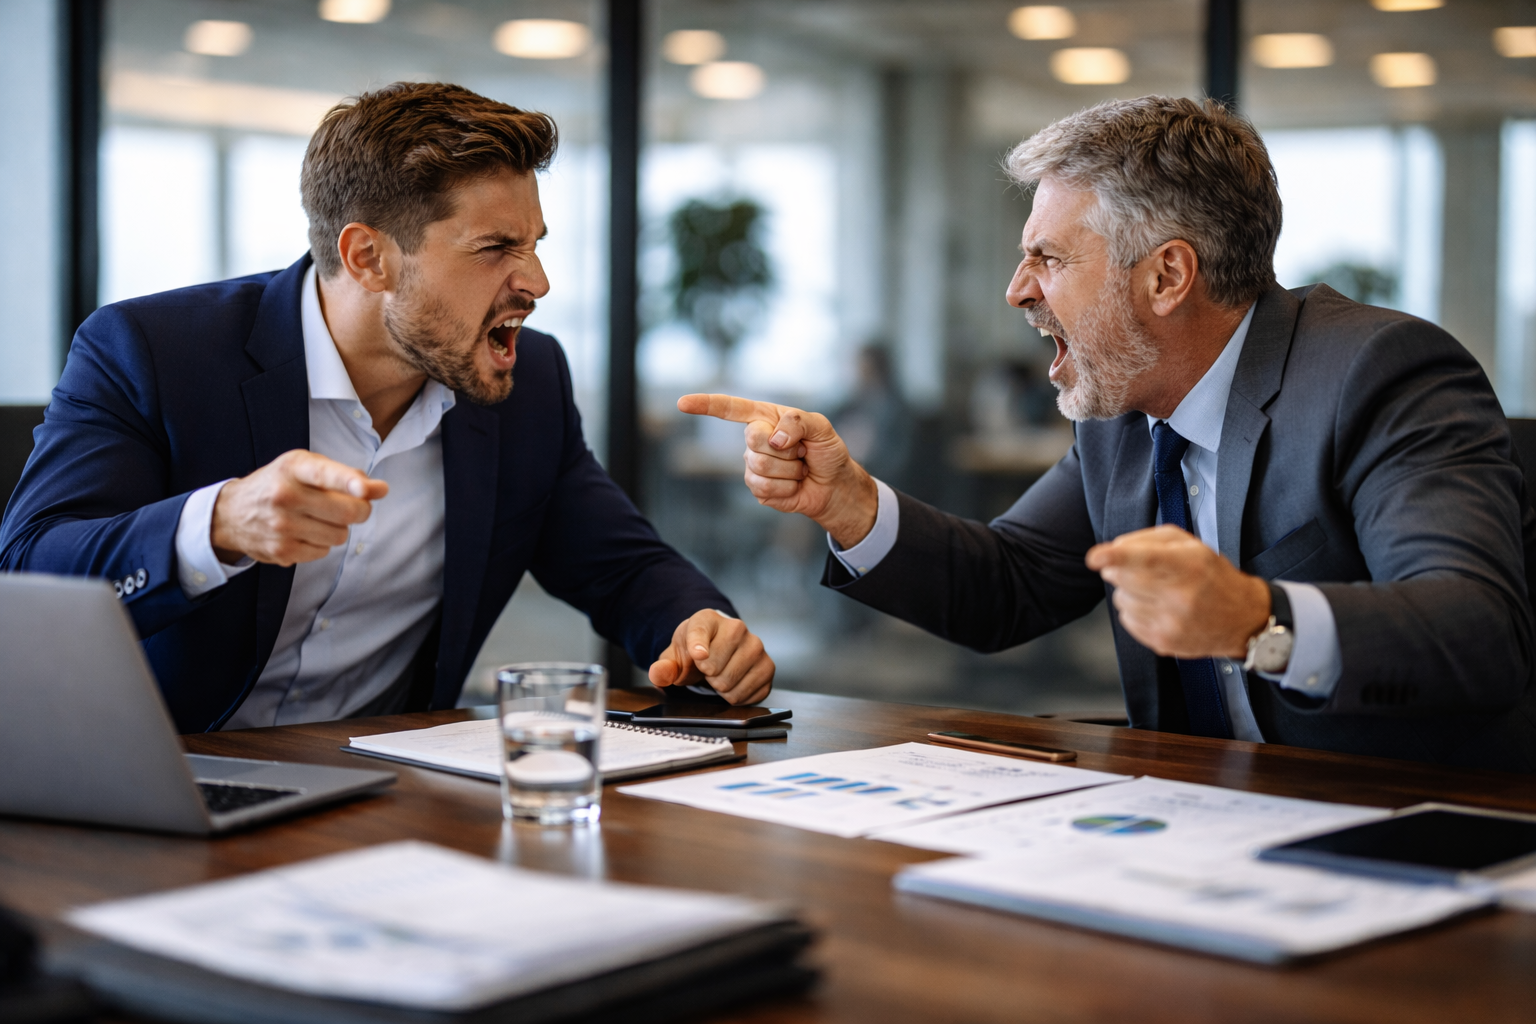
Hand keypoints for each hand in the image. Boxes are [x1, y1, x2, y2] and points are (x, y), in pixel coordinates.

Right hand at [211, 450, 388, 565]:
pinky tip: (304, 532)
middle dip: (360, 511)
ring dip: (337, 529)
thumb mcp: (307, 467)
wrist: (232, 513)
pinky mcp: (281, 551)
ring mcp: (281, 526)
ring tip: (317, 518)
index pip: (325, 474)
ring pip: (339, 536)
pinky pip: (323, 552)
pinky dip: (321, 544)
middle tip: (352, 507)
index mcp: (293, 468)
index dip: (349, 482)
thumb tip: (381, 490)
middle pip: (346, 513)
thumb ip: (346, 475)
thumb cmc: (280, 484)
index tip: (365, 490)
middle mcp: (284, 495)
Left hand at [647, 609, 774, 704]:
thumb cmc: (696, 651)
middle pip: (714, 668)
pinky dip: (736, 695)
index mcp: (708, 619)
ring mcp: (756, 647)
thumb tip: (658, 674)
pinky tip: (734, 682)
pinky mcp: (768, 668)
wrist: (718, 649)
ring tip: (720, 674)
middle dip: (705, 677)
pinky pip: (746, 695)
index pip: (700, 632)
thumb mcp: (675, 656)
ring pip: (730, 683)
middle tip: (707, 670)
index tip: (698, 656)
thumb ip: (664, 667)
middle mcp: (737, 628)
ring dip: (720, 687)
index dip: (697, 647)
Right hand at [676, 393, 878, 547]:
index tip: (682, 403)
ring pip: (760, 467)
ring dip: (790, 470)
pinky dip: (788, 488)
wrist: (834, 486)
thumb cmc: (827, 452)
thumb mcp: (822, 427)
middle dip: (785, 448)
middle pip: (753, 439)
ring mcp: (753, 466)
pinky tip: (794, 486)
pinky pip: (765, 488)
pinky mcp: (757, 489)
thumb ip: (798, 421)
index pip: (731, 408)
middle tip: (802, 452)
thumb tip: (774, 439)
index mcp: (765, 417)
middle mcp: (755, 440)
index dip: (705, 405)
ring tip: (800, 470)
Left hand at [1085, 525, 1270, 658]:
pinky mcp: (1163, 643)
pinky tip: (1157, 608)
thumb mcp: (1191, 545)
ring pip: (1121, 600)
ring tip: (1156, 591)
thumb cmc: (1211, 576)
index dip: (1116, 557)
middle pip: (1123, 579)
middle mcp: (1182, 596)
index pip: (1146, 559)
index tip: (1095, 558)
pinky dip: (1134, 611)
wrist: (1242, 618)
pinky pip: (1127, 620)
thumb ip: (1150, 540)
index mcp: (1190, 565)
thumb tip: (1114, 549)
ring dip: (1129, 591)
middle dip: (1119, 569)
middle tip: (1136, 568)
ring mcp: (1172, 623)